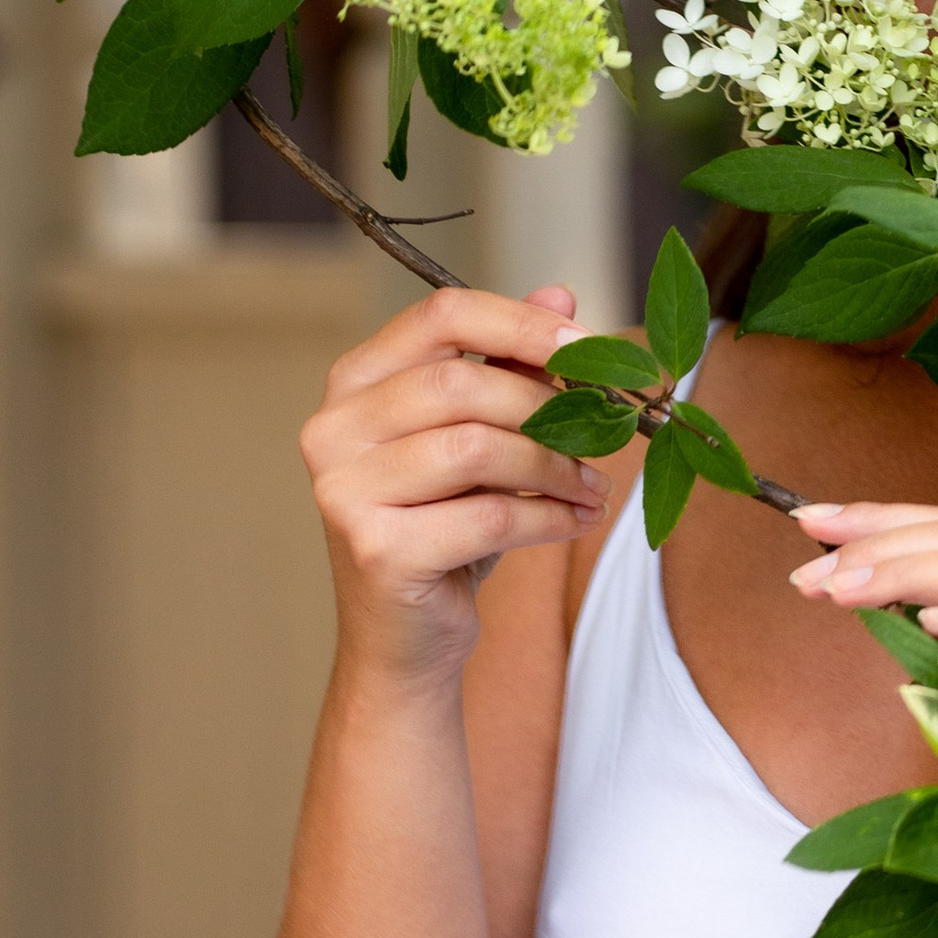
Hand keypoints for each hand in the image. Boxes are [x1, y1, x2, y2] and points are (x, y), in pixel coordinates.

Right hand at [300, 281, 609, 686]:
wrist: (406, 642)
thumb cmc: (445, 529)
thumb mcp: (482, 438)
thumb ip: (512, 367)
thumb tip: (561, 295)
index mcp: (355, 383)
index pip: (440, 314)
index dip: (523, 322)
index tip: (590, 347)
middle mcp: (332, 429)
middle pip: (462, 383)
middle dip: (549, 408)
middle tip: (605, 434)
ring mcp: (344, 492)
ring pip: (478, 449)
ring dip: (555, 467)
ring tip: (593, 487)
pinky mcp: (376, 551)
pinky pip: (488, 516)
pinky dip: (548, 517)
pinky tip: (575, 521)